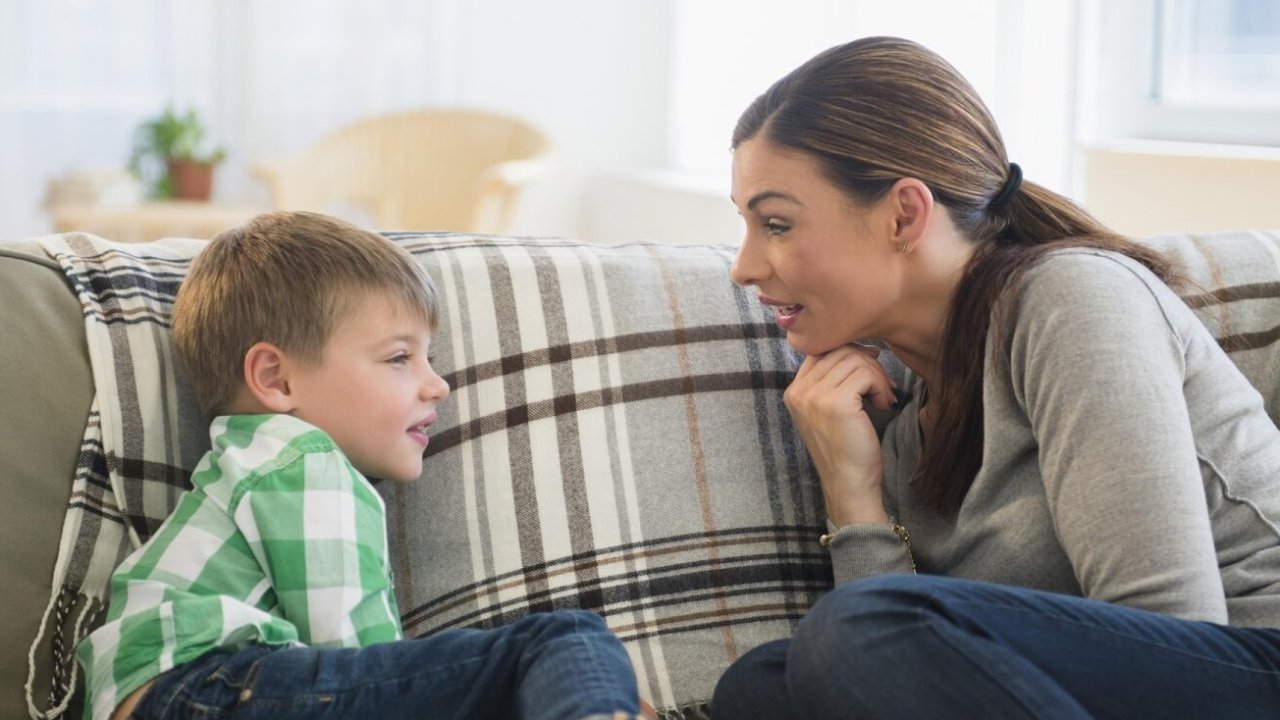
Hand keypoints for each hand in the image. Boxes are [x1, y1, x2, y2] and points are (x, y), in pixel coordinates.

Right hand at [785, 344, 895, 526]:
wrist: (849, 484)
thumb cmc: (846, 449)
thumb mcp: (831, 410)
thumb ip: (834, 380)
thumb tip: (863, 347)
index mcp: (794, 391)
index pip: (821, 350)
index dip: (849, 354)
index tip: (868, 371)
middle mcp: (799, 391)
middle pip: (839, 350)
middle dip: (867, 364)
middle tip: (880, 388)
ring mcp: (815, 396)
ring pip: (854, 359)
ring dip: (877, 376)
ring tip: (882, 398)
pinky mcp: (836, 403)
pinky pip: (865, 373)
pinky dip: (880, 385)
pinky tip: (882, 404)